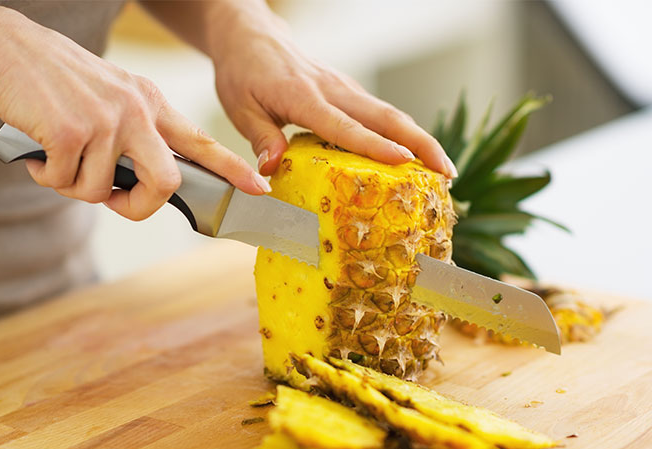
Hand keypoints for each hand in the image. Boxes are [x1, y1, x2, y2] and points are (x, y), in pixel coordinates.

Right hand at [0, 6, 268, 219]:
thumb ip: (135, 137)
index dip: (231, 169)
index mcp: (150, 103)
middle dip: (139, 206)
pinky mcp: (70, 131)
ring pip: (102, 191)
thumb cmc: (57, 82)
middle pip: (166, 182)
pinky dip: (45, 176)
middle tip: (112, 200)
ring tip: (55, 157)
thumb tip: (136, 187)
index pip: (200, 141)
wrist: (3, 48)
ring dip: (73, 185)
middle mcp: (136, 110)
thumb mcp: (112, 98)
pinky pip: (64, 182)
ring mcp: (106, 120)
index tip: (258, 188)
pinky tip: (36, 150)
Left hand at [209, 6, 456, 177]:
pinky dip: (403, 134)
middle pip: (386, 117)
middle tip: (446, 172)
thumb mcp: (240, 108)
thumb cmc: (243, 74)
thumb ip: (261, 138)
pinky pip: (380, 114)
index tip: (404, 161)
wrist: (251, 37)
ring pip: (390, 114)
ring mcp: (344, 89)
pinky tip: (415, 155)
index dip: (375, 145)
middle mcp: (332, 90)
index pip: (344, 126)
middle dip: (420, 144)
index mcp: (304, 97)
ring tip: (443, 169)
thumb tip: (272, 171)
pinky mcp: (348, 92)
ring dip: (420, 139)